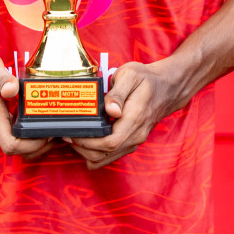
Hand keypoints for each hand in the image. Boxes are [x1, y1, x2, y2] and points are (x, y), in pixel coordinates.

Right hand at [0, 40, 50, 158]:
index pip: (13, 146)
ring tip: (51, 122)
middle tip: (58, 128)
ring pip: (13, 143)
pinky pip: (9, 133)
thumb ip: (1, 76)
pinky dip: (24, 131)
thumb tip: (13, 90)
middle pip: (17, 150)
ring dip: (34, 139)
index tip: (49, 131)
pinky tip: (35, 115)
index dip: (34, 145)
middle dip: (40, 145)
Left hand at [66, 59, 188, 169]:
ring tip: (74, 139)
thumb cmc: (146, 79)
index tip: (72, 134)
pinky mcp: (133, 140)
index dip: (88, 143)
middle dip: (83, 149)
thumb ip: (118, 93)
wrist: (167, 87)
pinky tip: (86, 143)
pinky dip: (98, 153)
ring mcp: (136, 140)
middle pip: (106, 153)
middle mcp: (136, 134)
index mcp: (134, 119)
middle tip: (67, 136)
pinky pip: (114, 154)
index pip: (109, 142)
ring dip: (89, 153)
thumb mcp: (130, 75)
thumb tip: (111, 110)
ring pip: (109, 157)